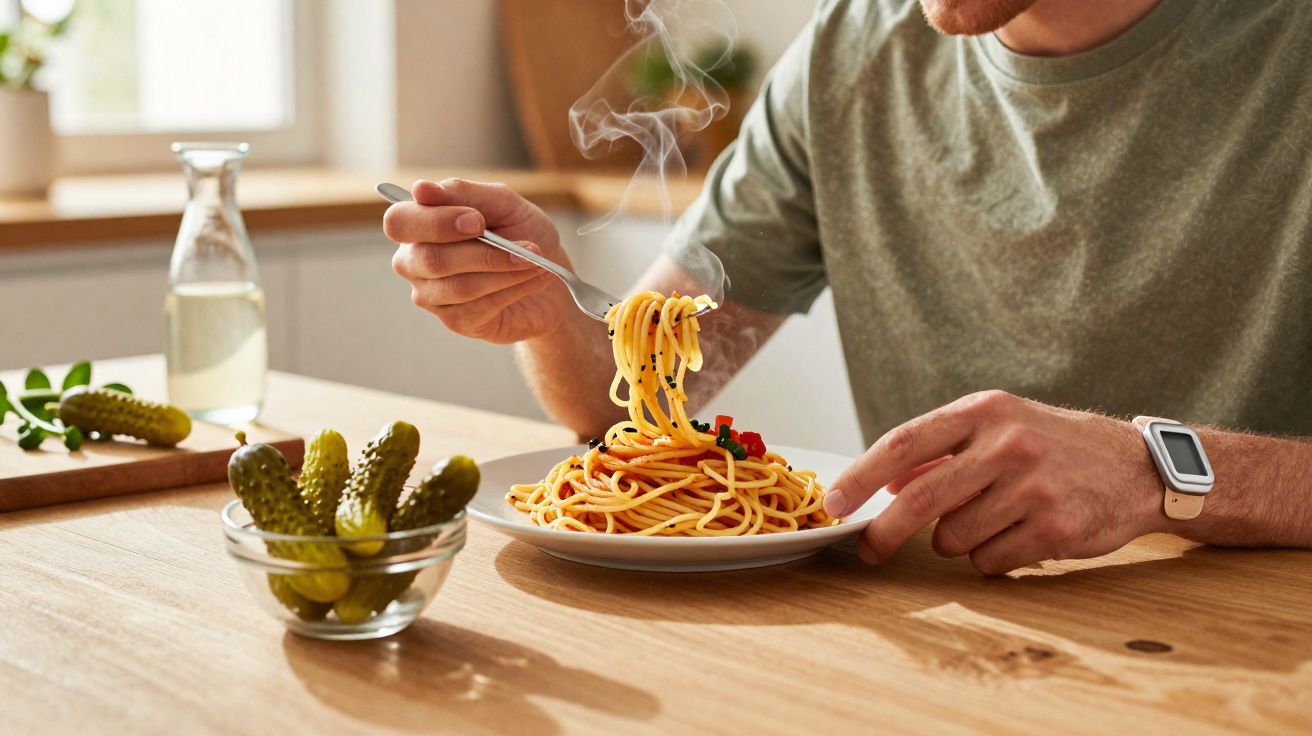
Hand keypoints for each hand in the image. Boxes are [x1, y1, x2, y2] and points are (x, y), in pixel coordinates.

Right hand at [383, 178, 574, 343]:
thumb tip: (420, 189)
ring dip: (506, 271)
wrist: (552, 273)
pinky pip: (479, 307)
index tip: (478, 221)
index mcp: (417, 226)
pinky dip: (513, 289)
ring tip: (535, 261)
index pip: (399, 222)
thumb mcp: (502, 203)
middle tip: (524, 246)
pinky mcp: (456, 321)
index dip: (436, 222)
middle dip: (483, 253)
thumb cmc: (520, 232)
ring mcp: (431, 296)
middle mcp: (414, 262)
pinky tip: (535, 278)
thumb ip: (463, 194)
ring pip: (459, 286)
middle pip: (430, 259)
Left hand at [824, 390, 1163, 574]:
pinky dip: (991, 557)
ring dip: (956, 541)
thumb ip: (942, 451)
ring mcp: (1033, 488)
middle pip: (919, 500)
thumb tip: (883, 481)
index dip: (861, 477)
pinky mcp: (1054, 529)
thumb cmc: (1053, 446)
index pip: (904, 443)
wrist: (1138, 468)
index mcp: (984, 411)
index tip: (832, 502)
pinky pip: (989, 561)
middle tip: (868, 548)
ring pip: (953, 537)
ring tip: (991, 520)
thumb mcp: (999, 427)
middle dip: (884, 532)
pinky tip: (1018, 535)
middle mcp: (1007, 444)